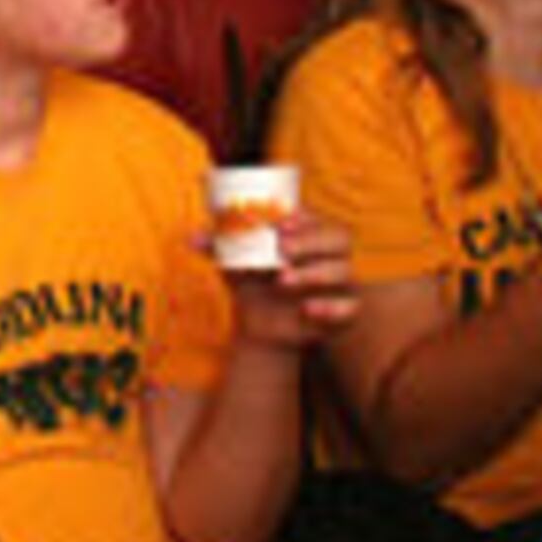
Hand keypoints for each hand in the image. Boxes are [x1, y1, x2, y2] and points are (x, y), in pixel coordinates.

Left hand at [223, 209, 359, 349]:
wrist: (260, 324)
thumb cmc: (252, 281)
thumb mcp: (234, 263)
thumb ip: (216, 248)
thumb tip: (191, 238)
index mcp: (306, 235)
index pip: (315, 218)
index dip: (303, 217)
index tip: (282, 222)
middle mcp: (328, 255)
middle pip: (338, 238)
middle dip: (311, 241)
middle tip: (283, 248)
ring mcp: (339, 282)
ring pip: (343, 270)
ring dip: (314, 273)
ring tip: (282, 279)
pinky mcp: (343, 311)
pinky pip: (350, 307)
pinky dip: (332, 307)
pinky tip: (308, 309)